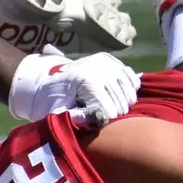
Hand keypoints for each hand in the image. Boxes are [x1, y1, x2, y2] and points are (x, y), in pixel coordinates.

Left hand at [8, 47, 140, 125]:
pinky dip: (129, 91)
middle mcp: (100, 68)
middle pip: (122, 102)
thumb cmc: (54, 100)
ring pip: (130, 93)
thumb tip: (92, 122)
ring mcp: (108, 62)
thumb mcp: (58, 111)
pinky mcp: (112, 60)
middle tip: (102, 116)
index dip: (105, 120)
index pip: (110, 109)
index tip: (97, 122)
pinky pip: (132, 80)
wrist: (50, 78)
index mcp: (86, 80)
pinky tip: (118, 96)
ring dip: (123, 104)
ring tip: (110, 108)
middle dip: (115, 114)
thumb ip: (74, 117)